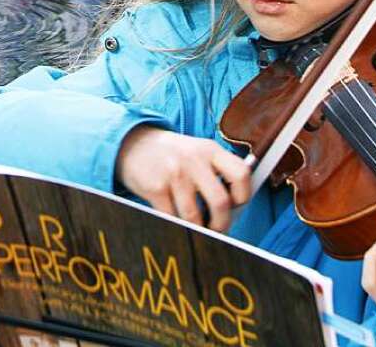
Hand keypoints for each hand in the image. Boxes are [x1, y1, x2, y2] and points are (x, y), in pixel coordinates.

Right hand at [116, 126, 250, 230]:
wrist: (132, 144)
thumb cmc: (172, 155)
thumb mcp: (198, 151)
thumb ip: (218, 171)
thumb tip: (236, 207)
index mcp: (210, 150)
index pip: (241, 174)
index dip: (243, 196)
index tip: (236, 206)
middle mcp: (193, 160)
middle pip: (220, 202)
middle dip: (221, 224)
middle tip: (217, 228)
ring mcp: (174, 174)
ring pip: (195, 217)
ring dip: (198, 230)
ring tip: (197, 228)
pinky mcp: (155, 188)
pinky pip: (172, 218)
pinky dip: (177, 226)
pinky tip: (177, 222)